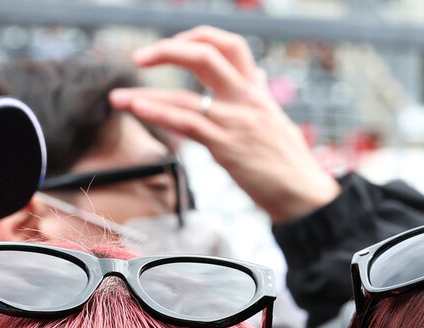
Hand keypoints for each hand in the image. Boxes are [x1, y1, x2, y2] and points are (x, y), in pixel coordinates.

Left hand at [110, 26, 340, 222]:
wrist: (305, 194)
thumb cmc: (290, 164)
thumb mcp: (277, 120)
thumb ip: (261, 96)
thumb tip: (257, 77)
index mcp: (257, 90)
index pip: (230, 44)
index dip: (198, 36)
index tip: (175, 44)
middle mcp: (246, 98)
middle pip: (206, 53)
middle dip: (167, 50)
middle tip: (140, 58)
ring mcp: (235, 121)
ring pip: (186, 92)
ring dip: (145, 93)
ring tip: (118, 99)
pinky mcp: (227, 146)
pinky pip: (186, 123)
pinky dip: (158, 113)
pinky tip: (138, 110)